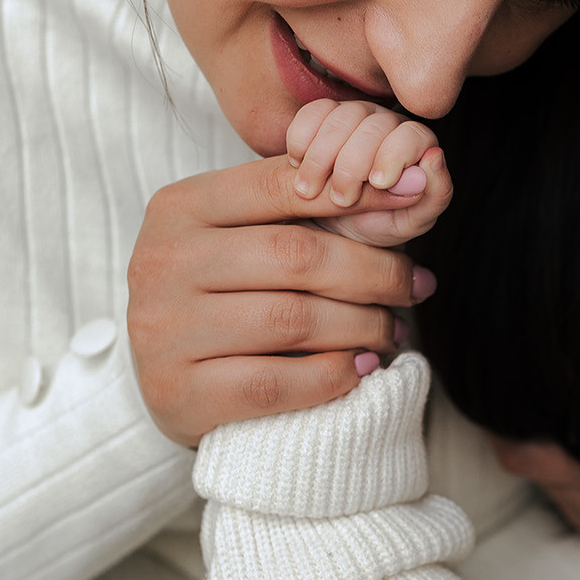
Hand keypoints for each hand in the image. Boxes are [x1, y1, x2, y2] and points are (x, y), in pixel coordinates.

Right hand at [127, 155, 436, 447]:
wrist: (164, 382)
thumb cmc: (223, 296)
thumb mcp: (247, 236)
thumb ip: (309, 210)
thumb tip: (411, 189)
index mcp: (180, 207)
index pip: (281, 185)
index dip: (358, 192)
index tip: (417, 198)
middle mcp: (162, 262)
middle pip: (296, 255)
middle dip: (373, 271)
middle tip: (416, 285)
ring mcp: (164, 330)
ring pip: (292, 320)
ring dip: (362, 326)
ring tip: (392, 330)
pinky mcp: (178, 394)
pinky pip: (276, 384)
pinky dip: (332, 376)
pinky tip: (361, 368)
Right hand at [285, 98, 450, 246]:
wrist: (336, 230)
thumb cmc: (379, 224)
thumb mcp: (410, 222)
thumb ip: (433, 196)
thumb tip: (434, 159)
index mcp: (416, 146)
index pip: (412, 135)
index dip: (393, 156)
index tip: (377, 184)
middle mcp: (388, 124)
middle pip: (373, 125)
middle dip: (352, 164)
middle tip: (340, 198)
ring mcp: (354, 116)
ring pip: (341, 118)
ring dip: (321, 158)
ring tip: (310, 192)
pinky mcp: (322, 116)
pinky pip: (311, 113)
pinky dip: (301, 140)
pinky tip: (298, 166)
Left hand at [492, 394, 579, 556]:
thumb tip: (517, 369)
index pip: (521, 455)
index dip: (502, 420)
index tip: (491, 390)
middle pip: (534, 472)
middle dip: (530, 433)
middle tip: (529, 393)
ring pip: (555, 490)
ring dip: (555, 457)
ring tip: (574, 422)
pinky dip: (579, 477)